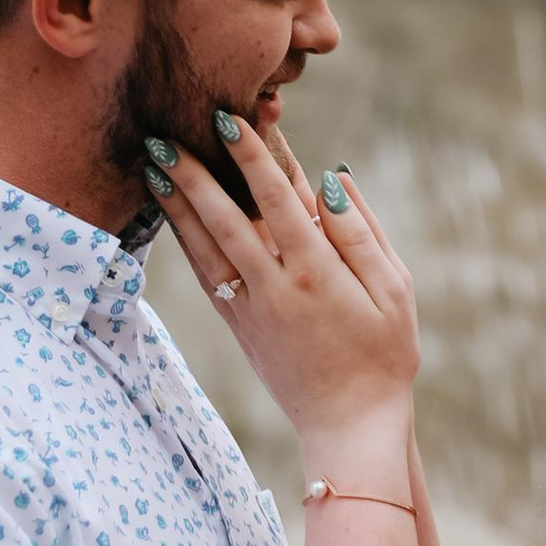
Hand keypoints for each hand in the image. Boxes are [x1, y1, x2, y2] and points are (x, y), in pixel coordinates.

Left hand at [158, 122, 419, 454]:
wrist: (349, 425)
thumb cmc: (385, 355)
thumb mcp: (395, 290)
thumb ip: (363, 233)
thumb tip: (332, 178)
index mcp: (317, 273)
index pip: (278, 200)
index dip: (251, 158)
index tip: (228, 120)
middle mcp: (275, 287)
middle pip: (226, 219)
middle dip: (193, 175)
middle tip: (163, 135)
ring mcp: (251, 309)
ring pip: (204, 247)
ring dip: (176, 205)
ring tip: (151, 166)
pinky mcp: (240, 327)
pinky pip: (206, 277)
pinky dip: (185, 243)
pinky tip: (172, 217)